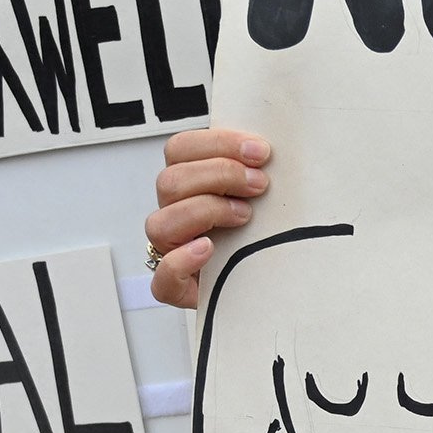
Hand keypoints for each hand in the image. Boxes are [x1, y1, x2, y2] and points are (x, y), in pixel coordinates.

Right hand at [145, 129, 269, 309]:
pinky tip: (208, 249)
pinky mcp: (177, 288)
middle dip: (220, 175)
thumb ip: (256, 168)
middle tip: (259, 184)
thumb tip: (271, 148)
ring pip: (160, 224)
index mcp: (188, 184)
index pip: (181, 149)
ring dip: (206, 211)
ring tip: (244, 216)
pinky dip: (182, 261)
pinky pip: (161, 279)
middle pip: (170, 182)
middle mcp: (175, 213)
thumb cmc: (262, 233)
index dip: (218, 144)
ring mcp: (172, 251)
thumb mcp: (261, 194)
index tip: (259, 151)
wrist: (270, 282)